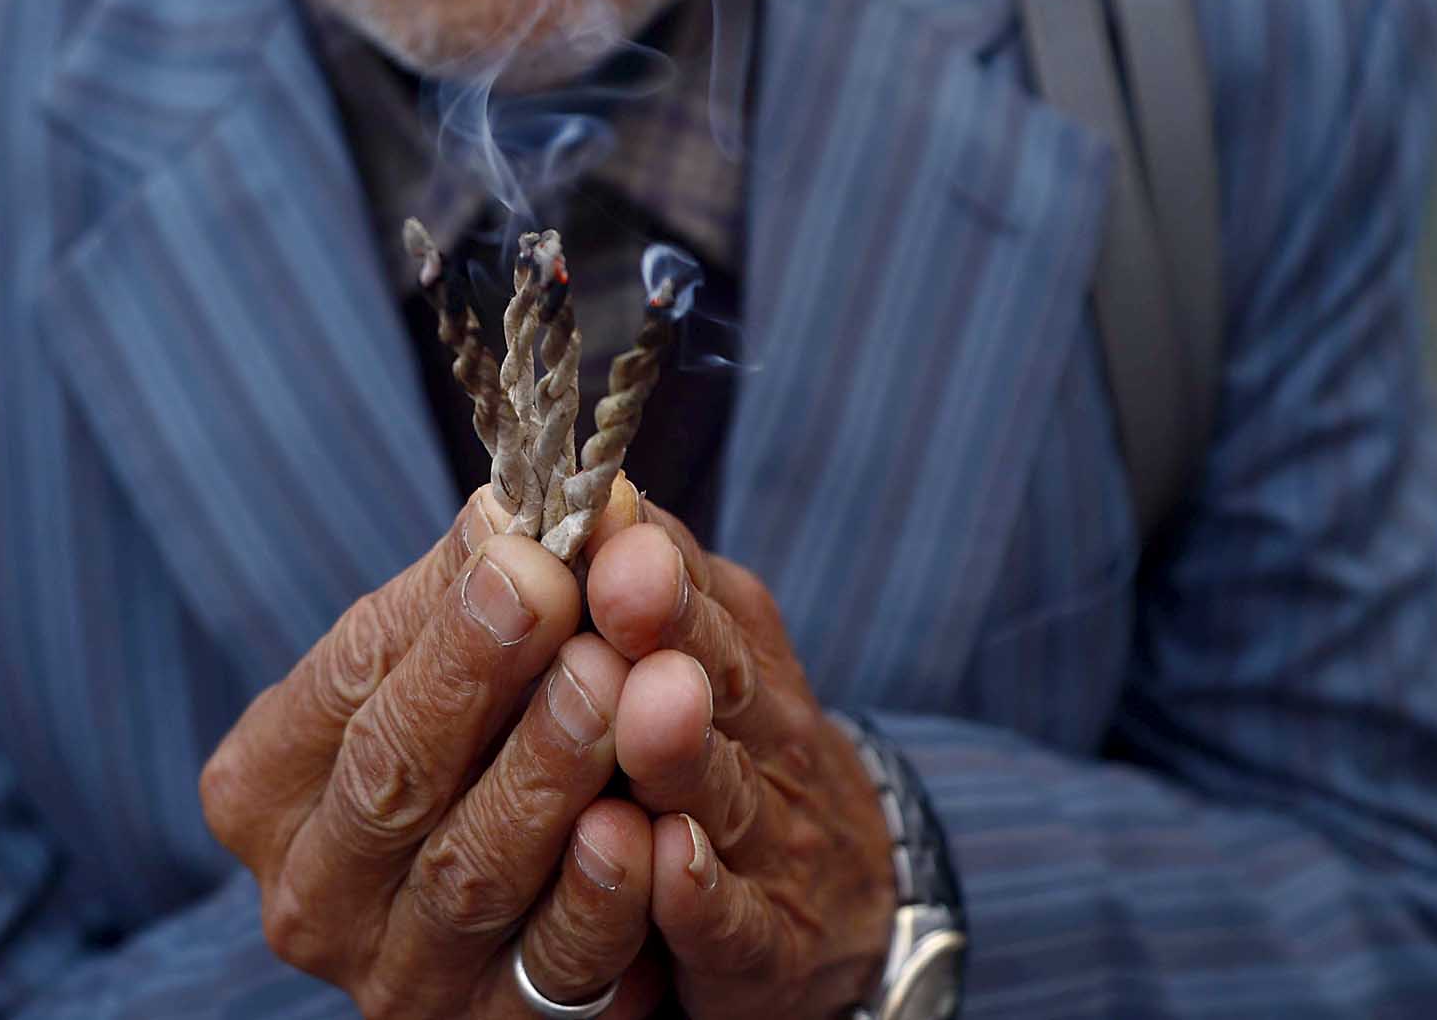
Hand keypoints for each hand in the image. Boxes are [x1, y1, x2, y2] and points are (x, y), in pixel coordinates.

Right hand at [202, 489, 663, 1017]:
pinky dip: (600, 902)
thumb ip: (489, 579)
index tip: (526, 545)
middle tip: (566, 595)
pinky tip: (645, 829)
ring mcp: (395, 978)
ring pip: (469, 872)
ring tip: (618, 682)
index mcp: (265, 783)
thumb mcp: (470, 653)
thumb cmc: (484, 732)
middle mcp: (308, 892)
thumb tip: (522, 499)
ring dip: (548, 772)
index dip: (439, 617)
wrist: (546, 882)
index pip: (347, 685)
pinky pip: (552, 972)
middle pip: (392, 780)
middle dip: (484, 682)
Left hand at [585, 506, 896, 1019]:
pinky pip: (733, 923)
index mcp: (736, 654)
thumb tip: (589, 487)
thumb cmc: (737, 749)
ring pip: (721, 794)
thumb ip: (650, 574)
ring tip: (643, 704)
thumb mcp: (712, 647)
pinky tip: (667, 863)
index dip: (651, 557)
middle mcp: (763, 739)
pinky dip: (701, 895)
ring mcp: (769, 847)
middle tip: (621, 580)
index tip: (601, 512)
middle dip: (668, 630)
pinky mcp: (765, 950)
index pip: (697, 596)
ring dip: (680, 751)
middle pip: (715, 680)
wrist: (848, 898)